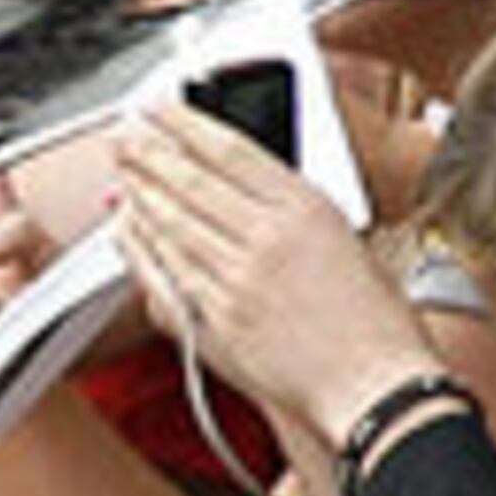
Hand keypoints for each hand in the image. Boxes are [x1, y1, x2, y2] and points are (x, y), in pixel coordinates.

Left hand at [114, 102, 433, 447]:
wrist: (376, 386)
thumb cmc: (376, 323)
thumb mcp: (348, 240)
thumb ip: (294, 214)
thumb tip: (246, 192)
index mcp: (306, 208)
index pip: (229, 150)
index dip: (184, 124)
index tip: (159, 110)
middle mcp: (267, 238)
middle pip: (190, 182)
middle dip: (148, 153)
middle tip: (123, 137)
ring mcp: (237, 281)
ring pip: (170, 225)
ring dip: (137, 195)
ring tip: (120, 175)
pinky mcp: (216, 322)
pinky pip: (165, 276)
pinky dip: (140, 250)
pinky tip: (126, 233)